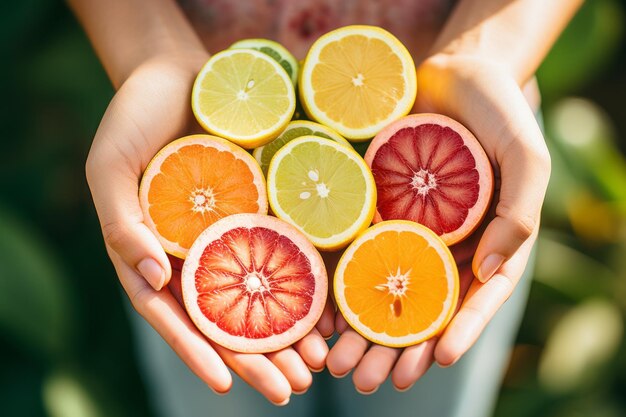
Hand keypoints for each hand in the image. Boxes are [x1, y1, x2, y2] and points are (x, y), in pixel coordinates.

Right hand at [85, 52, 331, 403]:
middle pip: (227, 315)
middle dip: (258, 355)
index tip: (225, 383)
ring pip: (264, 292)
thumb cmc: (134, 117)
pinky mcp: (267, 208)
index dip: (197, 350)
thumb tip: (154, 279)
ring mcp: (235, 232)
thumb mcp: (110, 167)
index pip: (176, 314)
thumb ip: (122, 225)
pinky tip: (334, 307)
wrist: (180, 72)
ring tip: (320, 363)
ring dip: (290, 331)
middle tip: (291, 389)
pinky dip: (309, 280)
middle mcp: (198, 252)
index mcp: (156, 254)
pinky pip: (289, 250)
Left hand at [326, 54, 549, 391]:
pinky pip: (351, 249)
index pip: (474, 299)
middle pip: (420, 307)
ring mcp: (403, 228)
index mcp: (486, 243)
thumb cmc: (499, 111)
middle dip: (396, 348)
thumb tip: (487, 270)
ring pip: (380, 289)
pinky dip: (335, 283)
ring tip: (336, 365)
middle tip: (370, 381)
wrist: (453, 72)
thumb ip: (518, 212)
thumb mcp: (525, 157)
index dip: (459, 332)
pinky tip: (317, 313)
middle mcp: (442, 244)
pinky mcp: (370, 207)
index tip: (440, 362)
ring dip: (359, 330)